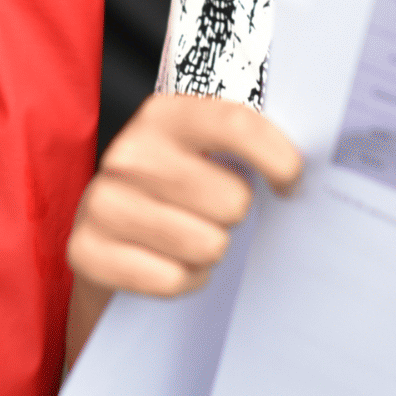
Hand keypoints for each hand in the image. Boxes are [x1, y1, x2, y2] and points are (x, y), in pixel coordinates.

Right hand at [67, 94, 302, 303]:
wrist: (111, 234)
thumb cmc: (181, 188)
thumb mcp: (209, 150)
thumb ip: (251, 143)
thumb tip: (308, 166)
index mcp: (165, 115)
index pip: (236, 126)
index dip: (278, 159)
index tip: (290, 182)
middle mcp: (128, 153)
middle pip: (233, 201)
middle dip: (234, 216)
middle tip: (214, 213)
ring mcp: (103, 202)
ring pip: (207, 245)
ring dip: (209, 251)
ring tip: (189, 236)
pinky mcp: (87, 251)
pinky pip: (172, 279)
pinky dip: (183, 280)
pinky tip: (168, 261)